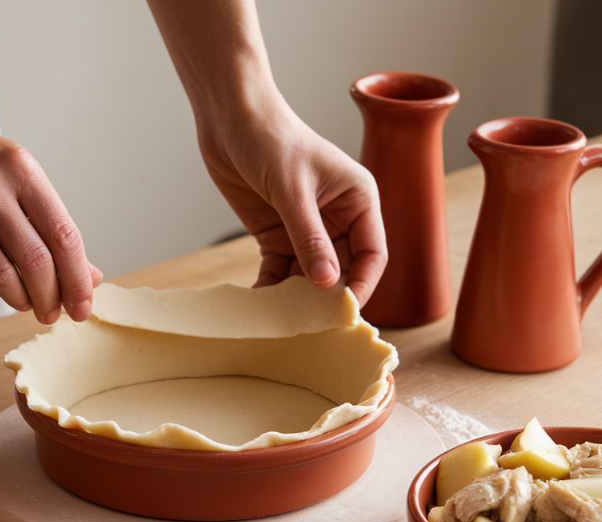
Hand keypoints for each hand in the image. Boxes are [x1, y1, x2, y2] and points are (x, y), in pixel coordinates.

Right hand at [0, 97, 101, 324]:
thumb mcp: (15, 174)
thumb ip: (51, 223)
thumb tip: (89, 276)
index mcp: (20, 168)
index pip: (64, 236)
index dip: (78, 279)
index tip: (84, 306)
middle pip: (37, 263)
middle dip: (53, 299)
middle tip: (56, 314)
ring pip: (3, 277)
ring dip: (23, 301)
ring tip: (30, 304)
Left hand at [197, 93, 385, 305]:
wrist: (229, 116)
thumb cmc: (270, 138)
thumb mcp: (293, 190)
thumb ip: (310, 239)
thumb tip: (327, 283)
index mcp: (358, 200)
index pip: (372, 254)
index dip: (361, 284)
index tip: (343, 311)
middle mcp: (337, 218)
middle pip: (342, 270)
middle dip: (326, 297)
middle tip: (310, 324)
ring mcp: (306, 229)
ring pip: (310, 276)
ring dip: (297, 297)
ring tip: (281, 319)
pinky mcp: (277, 235)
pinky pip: (279, 271)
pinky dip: (271, 288)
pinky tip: (260, 304)